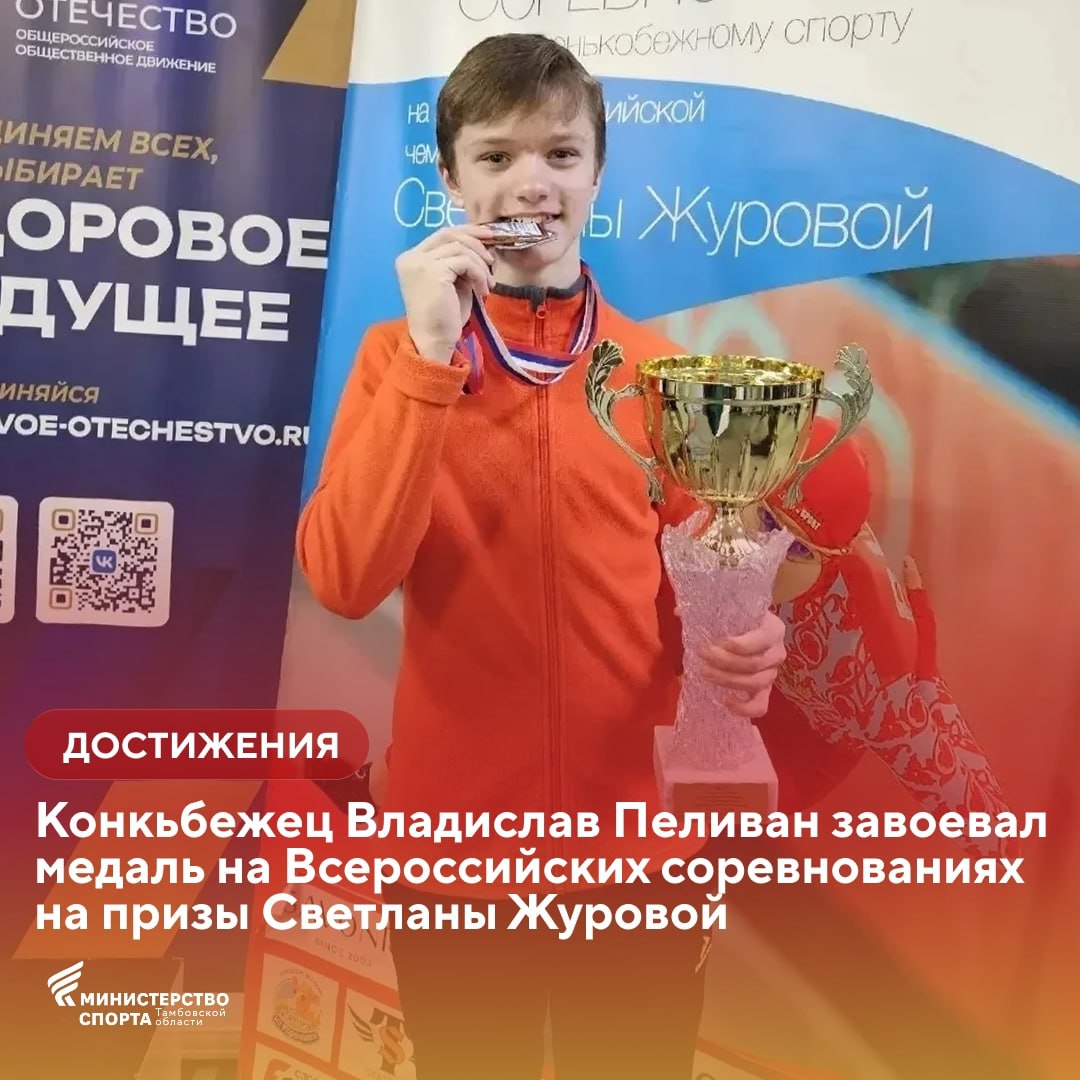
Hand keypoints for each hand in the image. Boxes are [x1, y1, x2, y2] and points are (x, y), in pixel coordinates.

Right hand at [395, 224, 496, 363]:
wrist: (435, 341)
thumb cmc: (444, 318)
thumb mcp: (453, 283)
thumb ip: (459, 263)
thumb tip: (482, 247)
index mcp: (412, 259)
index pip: (441, 234)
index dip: (466, 232)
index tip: (488, 237)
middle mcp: (411, 258)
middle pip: (448, 234)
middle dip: (475, 240)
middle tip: (492, 258)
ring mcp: (420, 263)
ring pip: (460, 248)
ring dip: (480, 266)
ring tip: (488, 285)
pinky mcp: (432, 272)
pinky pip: (465, 262)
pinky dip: (479, 274)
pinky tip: (483, 291)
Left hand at [697, 610, 786, 718]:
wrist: (749, 631)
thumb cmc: (737, 620)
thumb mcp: (726, 610)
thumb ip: (705, 609)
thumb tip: (678, 612)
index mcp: (773, 629)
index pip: (760, 640)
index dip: (736, 645)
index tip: (712, 643)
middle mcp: (777, 652)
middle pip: (754, 664)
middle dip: (724, 662)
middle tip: (702, 654)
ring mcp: (773, 673)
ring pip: (755, 683)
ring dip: (727, 680)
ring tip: (705, 673)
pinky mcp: (765, 691)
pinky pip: (760, 706)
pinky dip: (743, 708)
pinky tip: (724, 699)